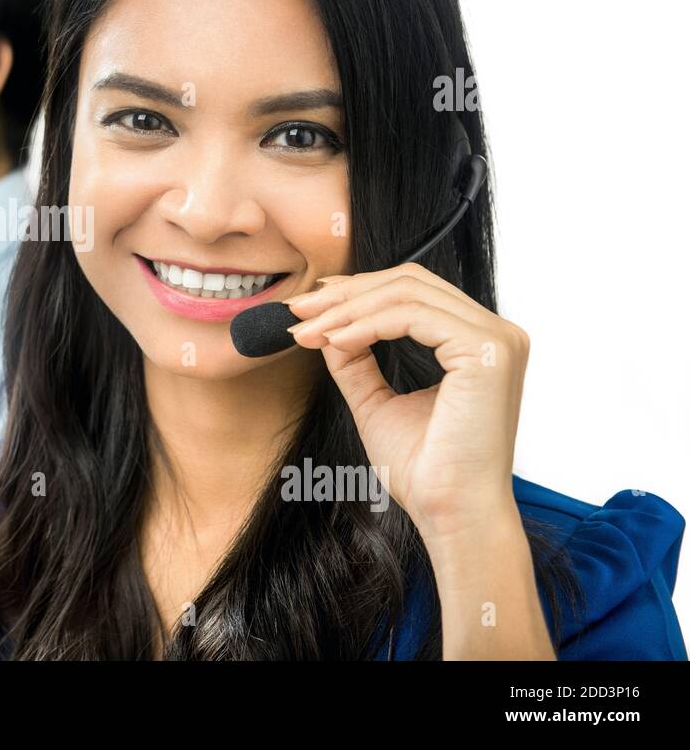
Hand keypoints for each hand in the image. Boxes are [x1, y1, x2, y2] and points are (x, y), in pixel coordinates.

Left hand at [283, 262, 528, 540]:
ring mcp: (497, 339)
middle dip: (346, 293)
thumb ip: (355, 361)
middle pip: (409, 282)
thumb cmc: (425, 471)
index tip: (308, 306)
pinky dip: (365, 324)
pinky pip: (412, 316)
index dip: (356, 291)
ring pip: (407, 293)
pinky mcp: (487, 351)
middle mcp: (496, 333)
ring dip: (346, 309)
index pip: (413, 292)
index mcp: (477, 342)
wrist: (450, 514)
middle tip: (298, 310)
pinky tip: (334, 341)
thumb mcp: (376, 403)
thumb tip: (324, 324)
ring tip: (307, 331)